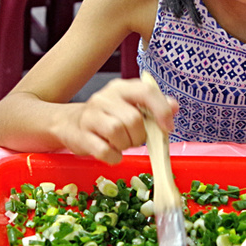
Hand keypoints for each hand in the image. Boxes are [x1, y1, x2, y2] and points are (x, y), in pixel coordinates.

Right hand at [57, 78, 177, 163]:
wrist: (71, 124)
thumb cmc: (108, 117)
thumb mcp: (131, 106)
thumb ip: (154, 106)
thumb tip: (173, 106)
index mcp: (121, 88)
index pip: (146, 91)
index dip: (161, 110)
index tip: (167, 127)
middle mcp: (104, 98)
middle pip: (133, 119)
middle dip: (139, 136)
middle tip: (135, 139)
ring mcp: (91, 116)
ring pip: (117, 132)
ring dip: (125, 145)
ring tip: (121, 144)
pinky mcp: (81, 135)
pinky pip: (105, 151)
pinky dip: (114, 157)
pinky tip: (112, 153)